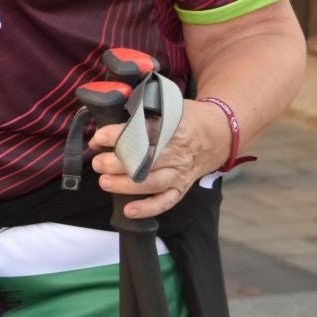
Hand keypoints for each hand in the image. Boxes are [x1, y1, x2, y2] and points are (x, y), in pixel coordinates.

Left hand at [87, 98, 232, 220]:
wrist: (219, 134)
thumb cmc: (186, 118)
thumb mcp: (167, 106)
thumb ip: (139, 114)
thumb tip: (105, 126)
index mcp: (172, 126)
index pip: (142, 132)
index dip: (118, 136)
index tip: (99, 138)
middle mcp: (177, 151)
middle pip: (146, 160)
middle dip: (118, 163)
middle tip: (98, 163)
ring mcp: (181, 171)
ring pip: (153, 182)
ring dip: (127, 185)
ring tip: (105, 182)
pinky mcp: (182, 187)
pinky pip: (166, 201)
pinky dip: (148, 208)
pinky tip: (129, 210)